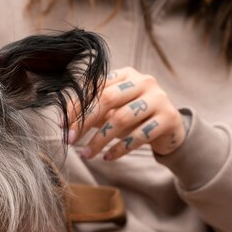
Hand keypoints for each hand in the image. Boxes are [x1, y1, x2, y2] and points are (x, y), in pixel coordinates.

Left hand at [67, 67, 185, 159]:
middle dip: (84, 121)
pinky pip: (139, 135)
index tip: (62, 125)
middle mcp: (143, 81)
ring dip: (99, 139)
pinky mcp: (168, 118)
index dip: (76, 106)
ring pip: (122, 118)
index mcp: (126, 74)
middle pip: (108, 99)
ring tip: (86, 154)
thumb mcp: (113, 111)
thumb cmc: (135, 118)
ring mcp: (158, 98)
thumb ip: (92, 112)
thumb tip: (64, 123)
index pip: (95, 87)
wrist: (170, 129)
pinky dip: (120, 148)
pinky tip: (107, 157)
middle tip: (69, 140)